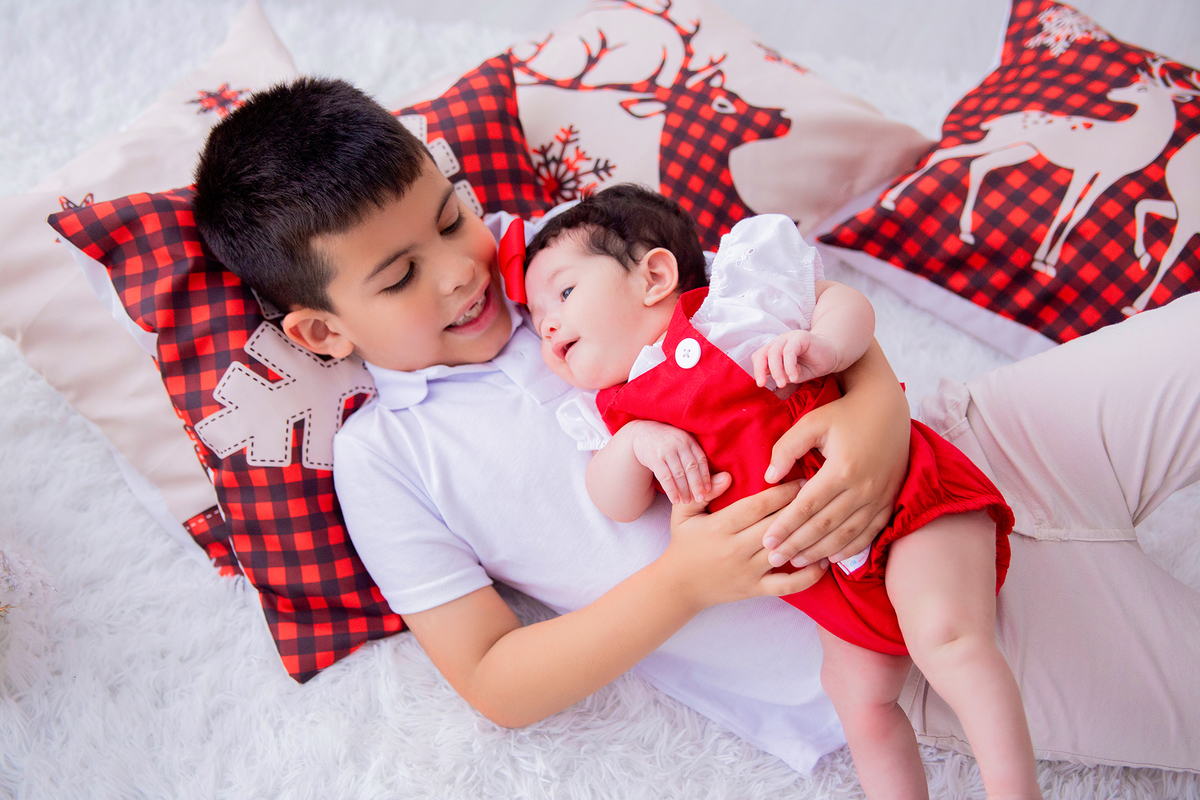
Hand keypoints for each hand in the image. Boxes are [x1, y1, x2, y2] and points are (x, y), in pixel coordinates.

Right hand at [629, 420, 711, 503]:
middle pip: (691, 467)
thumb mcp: (682, 442)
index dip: (706, 476)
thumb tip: (718, 475)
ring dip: (684, 490)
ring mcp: (666, 450)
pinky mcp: (654, 458)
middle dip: (697, 485)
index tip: (709, 489)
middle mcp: (679, 443)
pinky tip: (675, 500)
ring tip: (687, 501)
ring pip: (678, 474)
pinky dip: (671, 490)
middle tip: (701, 498)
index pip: (701, 460)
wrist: (642, 432)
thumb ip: (694, 455)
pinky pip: (665, 477)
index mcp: (689, 440)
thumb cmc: (668, 442)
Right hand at [662, 475, 827, 610]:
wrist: (678, 586)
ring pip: (785, 551)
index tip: (803, 479)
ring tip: (829, 523)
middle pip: (776, 525)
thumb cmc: (684, 544)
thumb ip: (703, 491)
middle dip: (801, 508)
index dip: (783, 492)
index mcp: (721, 527)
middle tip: (824, 493)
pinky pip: (787, 585)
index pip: (758, 506)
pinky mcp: (756, 589)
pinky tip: (823, 562)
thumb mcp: (683, 513)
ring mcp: (748, 571)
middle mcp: (737, 549)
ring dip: (808, 538)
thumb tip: (727, 476)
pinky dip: (808, 576)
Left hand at [752, 330, 839, 387]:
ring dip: (776, 370)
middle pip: (763, 354)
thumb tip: (768, 377)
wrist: (832, 356)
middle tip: (764, 384)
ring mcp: (789, 338)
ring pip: (775, 352)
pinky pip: (790, 351)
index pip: (759, 357)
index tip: (760, 384)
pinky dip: (789, 366)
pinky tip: (794, 377)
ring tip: (781, 384)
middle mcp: (779, 342)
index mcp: (774, 349)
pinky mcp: (801, 337)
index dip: (757, 370)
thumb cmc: (811, 365)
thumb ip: (780, 374)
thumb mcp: (792, 374)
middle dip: (761, 370)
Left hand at [760, 341, 908, 569]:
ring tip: (796, 562)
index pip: (806, 506)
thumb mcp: (812, 422)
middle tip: (774, 559)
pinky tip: (831, 558)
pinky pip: (869, 532)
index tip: (766, 541)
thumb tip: (769, 478)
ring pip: (845, 534)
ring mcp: (878, 497)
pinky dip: (850, 548)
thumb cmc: (844, 413)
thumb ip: (787, 448)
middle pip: (824, 525)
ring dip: (819, 551)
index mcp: (841, 468)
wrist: (888, 408)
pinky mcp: (889, 500)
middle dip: (796, 545)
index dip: (785, 526)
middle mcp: (862, 487)